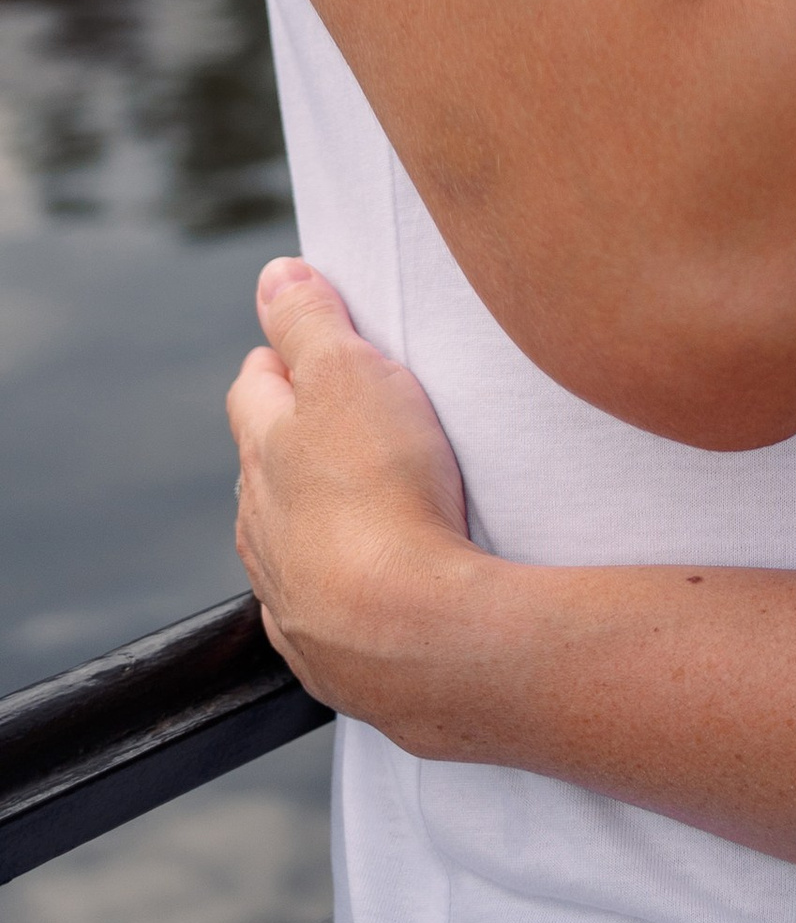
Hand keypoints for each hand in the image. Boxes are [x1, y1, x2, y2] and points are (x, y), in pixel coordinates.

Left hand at [228, 259, 482, 745]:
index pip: (256, 386)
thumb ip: (309, 323)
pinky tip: (379, 576)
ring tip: (378, 494)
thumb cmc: (383, 493)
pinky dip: (344, 578)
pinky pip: (323, 600)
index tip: (321, 344)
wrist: (413, 634)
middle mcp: (261, 522)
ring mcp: (289, 589)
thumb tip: (272, 275)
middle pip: (268, 462)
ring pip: (291, 534)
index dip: (285, 357)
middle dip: (301, 433)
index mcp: (263, 450)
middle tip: (358, 411)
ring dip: (322, 510)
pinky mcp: (326, 646)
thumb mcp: (350, 375)